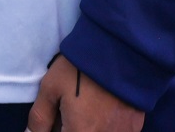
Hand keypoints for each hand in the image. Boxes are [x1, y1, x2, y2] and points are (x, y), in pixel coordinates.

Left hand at [28, 55, 143, 131]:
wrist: (119, 51)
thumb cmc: (79, 69)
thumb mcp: (51, 88)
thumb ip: (40, 117)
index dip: (54, 130)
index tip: (54, 120)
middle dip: (70, 127)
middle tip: (68, 111)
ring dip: (87, 126)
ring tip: (84, 108)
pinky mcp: (134, 127)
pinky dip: (105, 126)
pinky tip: (101, 111)